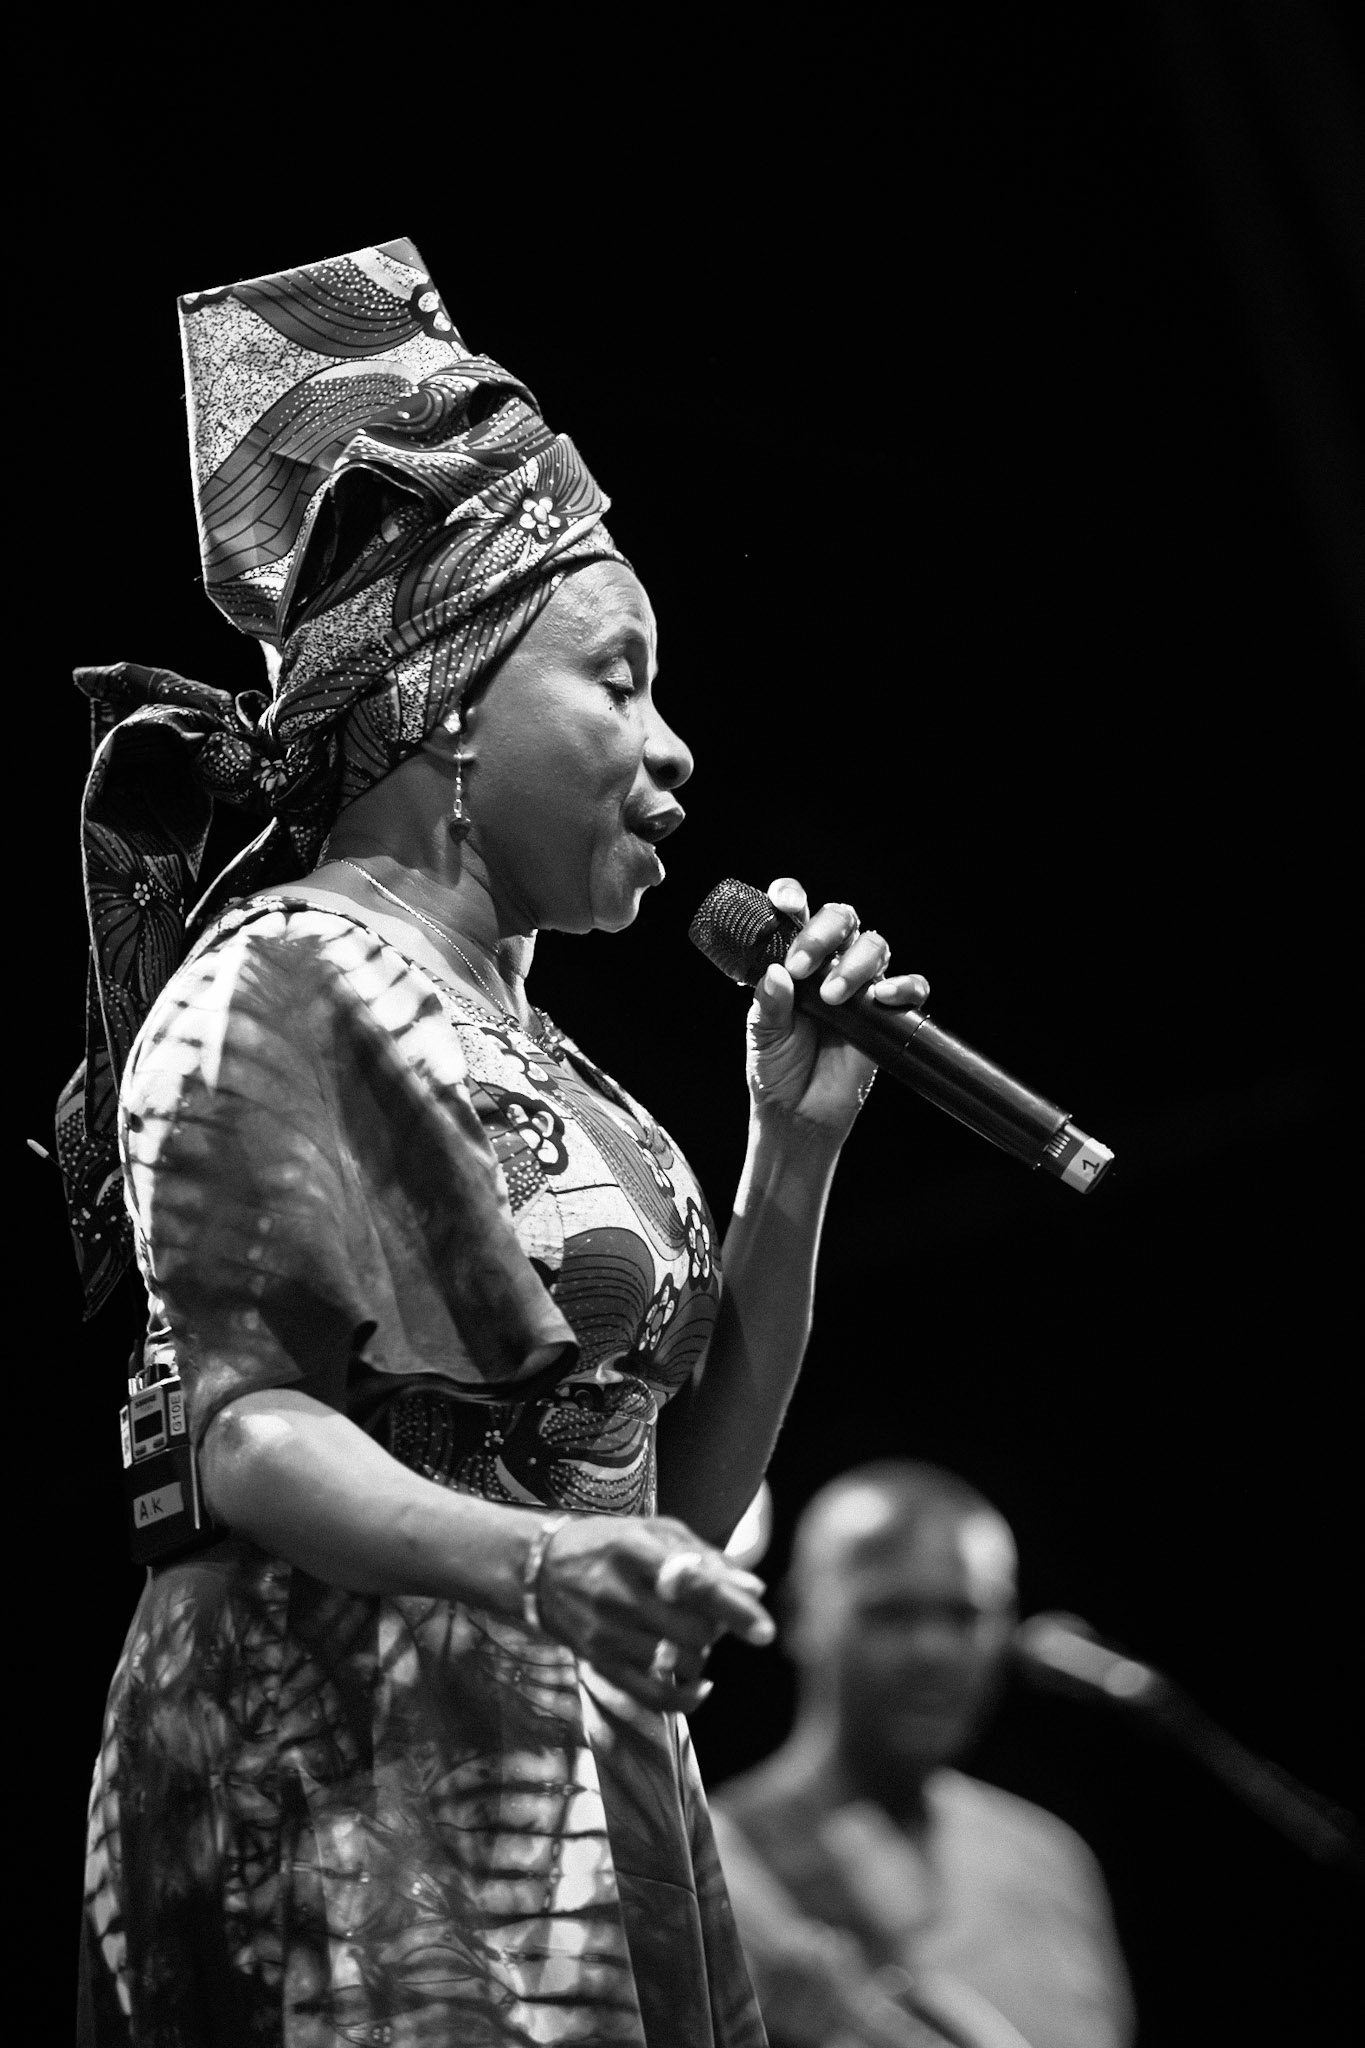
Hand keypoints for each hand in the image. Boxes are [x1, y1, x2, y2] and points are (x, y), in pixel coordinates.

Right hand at [535, 1514, 774, 1711]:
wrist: (540, 1570)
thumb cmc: (610, 1544)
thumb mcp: (654, 1532)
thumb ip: (706, 1558)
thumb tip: (754, 1590)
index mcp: (636, 1551)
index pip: (694, 1584)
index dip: (734, 1609)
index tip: (765, 1630)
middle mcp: (619, 1593)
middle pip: (692, 1630)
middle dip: (716, 1629)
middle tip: (711, 1617)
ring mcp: (607, 1633)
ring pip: (678, 1662)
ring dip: (701, 1654)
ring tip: (691, 1635)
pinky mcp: (600, 1663)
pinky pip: (653, 1695)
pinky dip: (686, 1698)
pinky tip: (700, 1685)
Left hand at [746, 877, 928, 1136]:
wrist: (798, 1113)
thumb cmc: (777, 1067)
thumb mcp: (762, 1034)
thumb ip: (769, 1003)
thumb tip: (777, 974)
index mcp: (794, 959)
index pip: (798, 913)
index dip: (792, 897)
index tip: (784, 905)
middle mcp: (830, 963)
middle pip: (841, 919)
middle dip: (823, 932)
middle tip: (803, 966)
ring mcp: (862, 985)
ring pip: (874, 946)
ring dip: (854, 964)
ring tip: (832, 996)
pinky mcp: (888, 1013)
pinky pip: (911, 987)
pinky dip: (902, 986)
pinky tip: (880, 997)